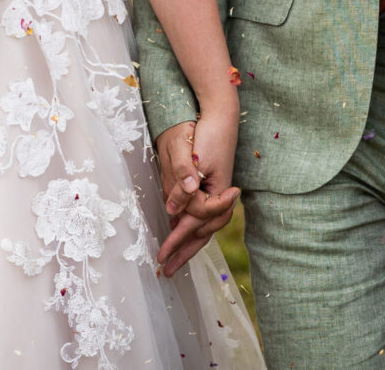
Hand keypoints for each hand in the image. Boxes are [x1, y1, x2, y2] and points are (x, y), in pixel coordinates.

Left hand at [154, 119, 239, 276]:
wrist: (220, 114)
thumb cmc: (207, 133)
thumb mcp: (193, 155)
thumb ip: (184, 181)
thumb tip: (175, 210)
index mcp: (218, 191)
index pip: (197, 219)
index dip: (180, 236)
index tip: (164, 252)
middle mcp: (220, 196)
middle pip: (203, 231)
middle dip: (184, 252)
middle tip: (166, 271)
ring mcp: (217, 193)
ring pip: (203, 227)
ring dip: (188, 244)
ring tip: (173, 260)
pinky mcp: (211, 189)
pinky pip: (201, 215)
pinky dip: (190, 228)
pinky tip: (179, 232)